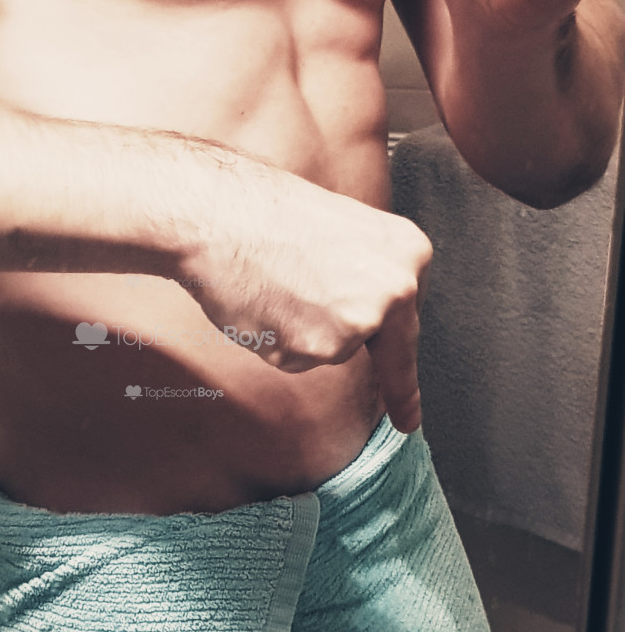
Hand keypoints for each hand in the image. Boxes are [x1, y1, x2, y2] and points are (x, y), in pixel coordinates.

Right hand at [181, 170, 431, 432]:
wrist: (219, 217)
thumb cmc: (266, 215)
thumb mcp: (342, 234)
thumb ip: (365, 275)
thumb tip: (370, 318)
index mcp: (408, 253)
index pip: (412, 322)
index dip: (406, 367)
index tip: (412, 415)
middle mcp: (395, 289)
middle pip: (382, 346)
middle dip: (381, 376)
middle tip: (392, 404)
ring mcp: (357, 322)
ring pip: (332, 351)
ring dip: (303, 333)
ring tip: (277, 287)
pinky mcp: (317, 348)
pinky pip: (297, 360)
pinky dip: (277, 341)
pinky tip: (264, 304)